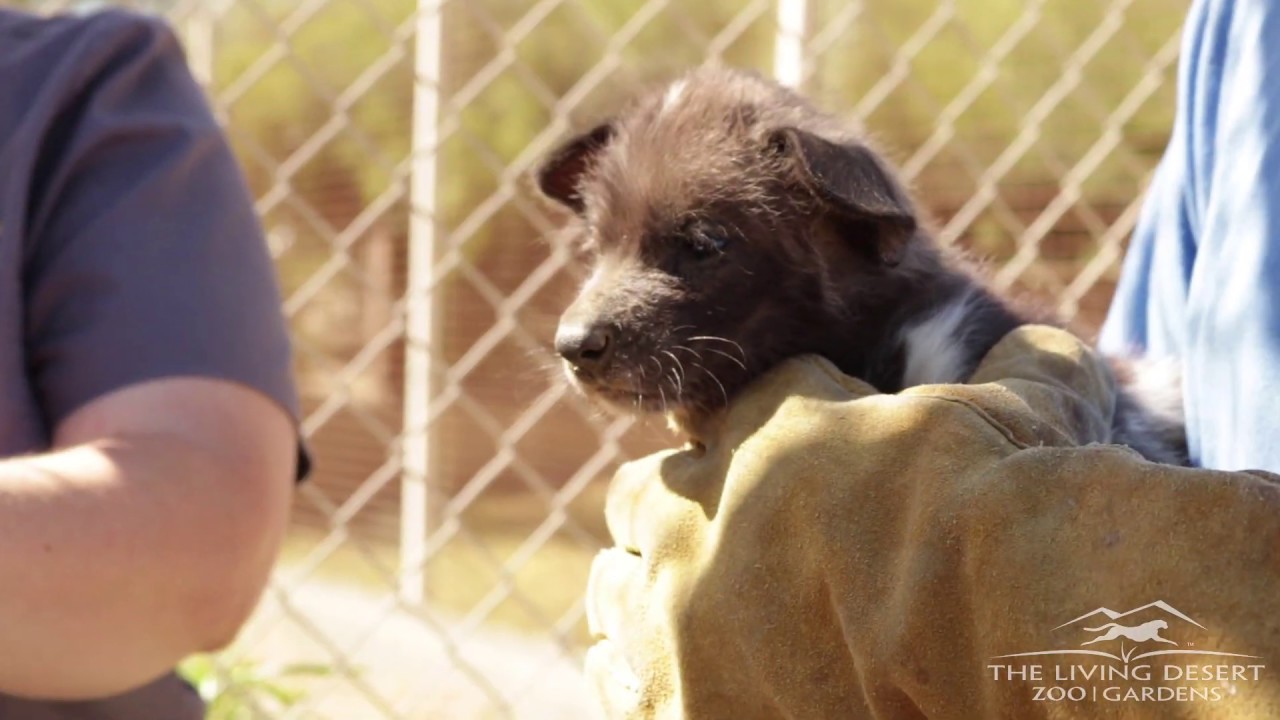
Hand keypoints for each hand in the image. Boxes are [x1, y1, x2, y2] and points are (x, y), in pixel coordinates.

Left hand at [584, 326, 1279, 718]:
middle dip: (684, 504)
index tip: (796, 463)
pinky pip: (617, 675)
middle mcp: (704, 518)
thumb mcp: (1030, 418)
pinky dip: (641, 669)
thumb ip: (1023, 370)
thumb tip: (1050, 344)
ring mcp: (674, 619)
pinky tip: (678, 674)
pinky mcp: (672, 708)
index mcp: (779, 433)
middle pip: (650, 493)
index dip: (771, 431)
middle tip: (726, 534)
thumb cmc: (1014, 531)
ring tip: (690, 610)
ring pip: (619, 586)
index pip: (747, 409)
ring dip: (649, 587)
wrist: (1004, 650)